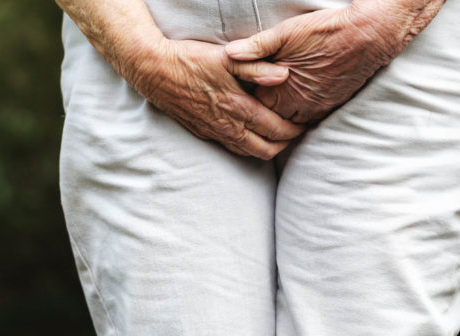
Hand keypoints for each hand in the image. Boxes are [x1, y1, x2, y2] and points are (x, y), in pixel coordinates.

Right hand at [122, 39, 305, 158]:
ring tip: (279, 136)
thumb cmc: (190, 60)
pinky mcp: (202, 132)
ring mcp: (213, 132)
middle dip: (285, 144)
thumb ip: (257, 68)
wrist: (153, 70)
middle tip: (297, 132)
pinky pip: (231, 148)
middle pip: (266, 149)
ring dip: (267, 147)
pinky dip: (247, 146)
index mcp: (237, 107)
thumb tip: (284, 75)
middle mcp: (227, 126)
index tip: (307, 123)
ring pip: (248, 152)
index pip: (276, 130)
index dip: (295, 130)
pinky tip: (251, 135)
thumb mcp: (226, 58)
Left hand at [225, 0, 443, 123]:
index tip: (232, 91)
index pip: (250, 107)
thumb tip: (228, 54)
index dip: (240, 98)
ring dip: (276, 113)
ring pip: (286, 122)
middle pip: (266, 119)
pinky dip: (294, 113)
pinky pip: (304, 119)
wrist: (369, 36)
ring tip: (267, 99)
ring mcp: (314, 111)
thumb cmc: (325, 32)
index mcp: (281, 93)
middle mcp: (297, 108)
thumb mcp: (285, 34)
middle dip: (255, 110)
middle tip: (243, 100)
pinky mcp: (328, 108)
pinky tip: (289, 100)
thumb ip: (255, 47)